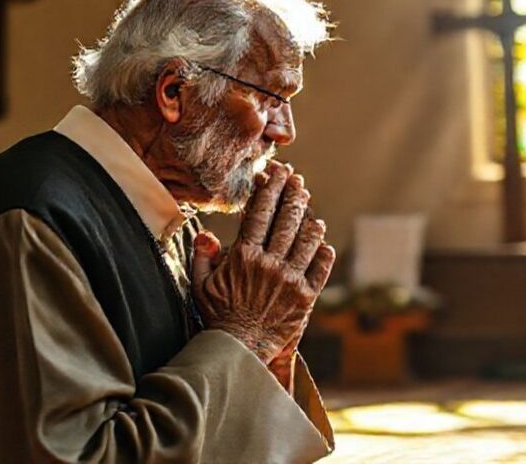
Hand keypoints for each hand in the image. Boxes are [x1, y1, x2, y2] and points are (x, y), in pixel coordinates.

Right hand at [191, 161, 334, 364]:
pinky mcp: (305, 298)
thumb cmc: (217, 316)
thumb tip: (206, 233)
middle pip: (286, 220)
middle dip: (292, 195)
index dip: (270, 190)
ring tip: (309, 205)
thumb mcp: (201, 285)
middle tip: (297, 180)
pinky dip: (324, 253)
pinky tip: (323, 242)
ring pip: (306, 240)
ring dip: (309, 219)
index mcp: (244, 256)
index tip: (276, 174)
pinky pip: (320, 270)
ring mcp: (290, 280)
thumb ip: (203, 257)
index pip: (259, 213)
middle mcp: (269, 264)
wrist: (238, 350)